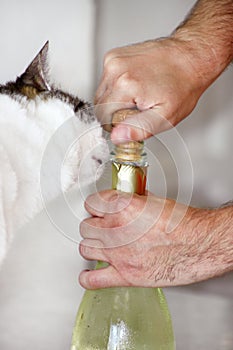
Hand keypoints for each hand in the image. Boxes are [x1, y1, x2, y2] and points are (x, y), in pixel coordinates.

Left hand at [78, 190, 226, 289]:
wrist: (199, 244)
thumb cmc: (183, 223)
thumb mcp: (155, 202)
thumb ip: (134, 201)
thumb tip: (128, 200)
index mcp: (122, 207)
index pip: (92, 203)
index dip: (96, 206)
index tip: (100, 209)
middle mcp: (116, 229)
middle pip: (86, 226)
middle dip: (94, 226)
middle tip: (103, 228)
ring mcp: (118, 253)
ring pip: (85, 248)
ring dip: (92, 246)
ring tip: (101, 247)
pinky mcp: (125, 275)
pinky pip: (93, 280)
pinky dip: (88, 278)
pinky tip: (93, 274)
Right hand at [95, 38, 206, 142]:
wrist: (190, 57)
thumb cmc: (183, 85)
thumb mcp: (165, 116)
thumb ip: (138, 129)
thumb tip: (117, 137)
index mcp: (125, 85)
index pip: (103, 117)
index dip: (117, 125)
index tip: (133, 122)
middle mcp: (115, 69)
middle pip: (100, 104)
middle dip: (116, 113)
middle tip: (138, 109)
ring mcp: (113, 60)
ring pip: (102, 93)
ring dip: (116, 100)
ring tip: (138, 96)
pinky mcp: (113, 56)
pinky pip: (106, 80)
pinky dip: (117, 87)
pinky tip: (135, 85)